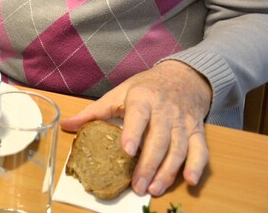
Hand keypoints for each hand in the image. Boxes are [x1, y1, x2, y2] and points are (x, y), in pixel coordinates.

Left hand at [61, 60, 211, 196]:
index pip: (138, 115)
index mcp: (143, 99)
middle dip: (148, 164)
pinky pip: (201, 151)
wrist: (182, 77)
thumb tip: (66, 124)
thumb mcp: (118, 93)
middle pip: (159, 139)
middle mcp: (165, 111)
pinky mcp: (197, 132)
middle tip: (137, 186)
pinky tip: (189, 181)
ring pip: (179, 149)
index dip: (133, 133)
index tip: (126, 151)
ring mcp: (183, 123)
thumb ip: (94, 112)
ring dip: (168, 171)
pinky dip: (197, 167)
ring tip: (154, 189)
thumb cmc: (145, 88)